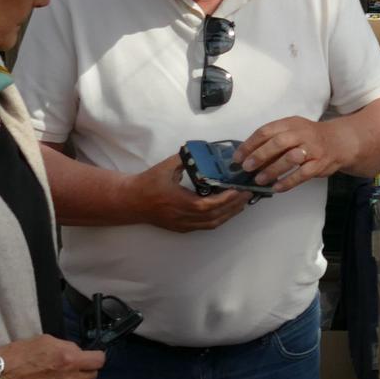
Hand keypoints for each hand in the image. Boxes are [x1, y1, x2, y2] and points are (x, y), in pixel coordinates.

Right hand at [0, 335, 104, 378]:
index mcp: (70, 360)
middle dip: (87, 370)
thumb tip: (76, 353)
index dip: (96, 356)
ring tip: (62, 377)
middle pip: (92, 378)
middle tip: (77, 365)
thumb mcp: (46, 340)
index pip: (99, 361)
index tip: (91, 355)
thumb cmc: (19, 354)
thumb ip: (66, 347)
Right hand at [133, 154, 247, 231]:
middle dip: (234, 206)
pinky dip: (219, 218)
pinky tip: (227, 209)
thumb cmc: (148, 182)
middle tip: (248, 193)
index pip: (209, 205)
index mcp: (179, 202)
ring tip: (242, 201)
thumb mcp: (167, 166)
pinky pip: (205, 226)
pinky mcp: (181, 228)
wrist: (131, 201)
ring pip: (212, 224)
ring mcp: (182, 225)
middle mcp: (183, 217)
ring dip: (229, 214)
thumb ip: (186, 158)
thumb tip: (203, 150)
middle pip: (215, 217)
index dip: (226, 199)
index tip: (239, 189)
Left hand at [239, 117, 342, 191]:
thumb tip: (249, 156)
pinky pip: (302, 174)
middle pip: (278, 143)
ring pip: (290, 158)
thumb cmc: (309, 137)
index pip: (266, 131)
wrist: (338, 141)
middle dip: (260, 156)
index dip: (250, 144)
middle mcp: (301, 133)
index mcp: (290, 123)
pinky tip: (277, 187)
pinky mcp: (319, 164)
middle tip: (247, 168)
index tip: (238, 157)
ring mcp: (312, 149)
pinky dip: (288, 182)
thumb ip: (274, 140)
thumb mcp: (292, 130)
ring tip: (259, 179)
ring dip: (272, 170)